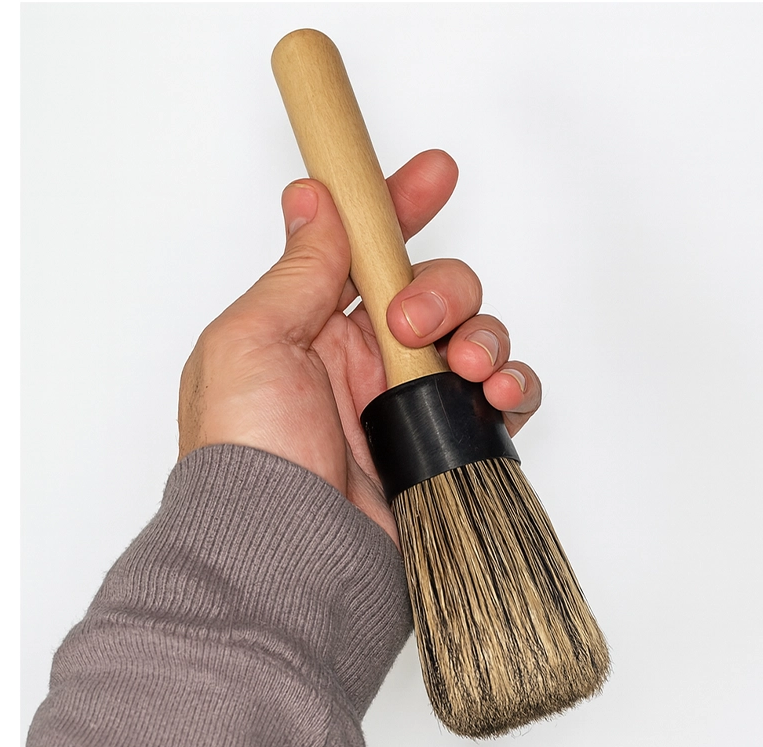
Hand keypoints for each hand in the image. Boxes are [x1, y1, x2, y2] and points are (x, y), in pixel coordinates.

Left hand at [178, 150, 540, 545]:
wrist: (283, 557)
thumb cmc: (248, 457)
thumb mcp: (250, 342)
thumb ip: (298, 271)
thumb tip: (314, 199)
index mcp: (314, 330)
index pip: (366, 252)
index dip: (399, 209)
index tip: (433, 173)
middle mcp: (365, 361)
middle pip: (432, 289)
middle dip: (441, 288)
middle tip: (413, 322)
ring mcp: (408, 404)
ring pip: (475, 335)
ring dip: (484, 333)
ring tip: (464, 363)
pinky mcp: (444, 445)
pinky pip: (499, 398)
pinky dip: (514, 383)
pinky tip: (499, 390)